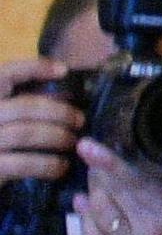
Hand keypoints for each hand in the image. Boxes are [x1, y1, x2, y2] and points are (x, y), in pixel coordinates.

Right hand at [0, 58, 82, 186]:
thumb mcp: (4, 116)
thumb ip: (22, 104)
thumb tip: (61, 91)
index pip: (4, 74)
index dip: (34, 68)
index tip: (64, 71)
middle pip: (24, 106)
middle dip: (59, 112)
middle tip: (80, 120)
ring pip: (26, 133)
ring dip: (57, 137)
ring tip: (72, 142)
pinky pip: (24, 163)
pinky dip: (48, 164)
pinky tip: (60, 167)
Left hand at [77, 144, 161, 234]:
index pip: (136, 182)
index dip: (110, 163)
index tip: (88, 146)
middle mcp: (147, 231)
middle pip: (112, 193)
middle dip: (99, 171)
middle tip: (94, 155)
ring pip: (98, 210)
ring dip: (93, 189)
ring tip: (96, 177)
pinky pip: (90, 234)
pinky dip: (84, 215)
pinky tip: (85, 202)